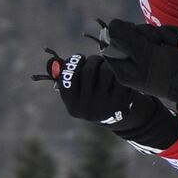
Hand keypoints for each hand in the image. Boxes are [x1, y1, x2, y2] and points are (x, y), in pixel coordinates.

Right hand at [37, 49, 177, 150]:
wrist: (119, 119)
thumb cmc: (95, 100)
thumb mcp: (79, 97)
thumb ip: (69, 81)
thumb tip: (55, 63)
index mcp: (73, 106)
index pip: (67, 78)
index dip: (73, 63)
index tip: (79, 58)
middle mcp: (87, 108)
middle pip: (89, 70)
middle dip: (94, 60)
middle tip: (97, 60)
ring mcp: (105, 106)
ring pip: (106, 71)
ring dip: (107, 63)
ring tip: (108, 64)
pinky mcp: (122, 102)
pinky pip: (120, 77)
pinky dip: (120, 71)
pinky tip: (119, 73)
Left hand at [100, 19, 177, 131]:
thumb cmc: (171, 72)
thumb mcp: (147, 55)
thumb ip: (126, 40)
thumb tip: (111, 25)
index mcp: (125, 70)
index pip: (112, 45)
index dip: (122, 35)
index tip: (135, 35)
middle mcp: (135, 63)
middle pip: (130, 36)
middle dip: (146, 35)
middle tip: (157, 43)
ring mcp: (151, 57)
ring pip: (148, 34)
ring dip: (161, 35)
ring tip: (171, 45)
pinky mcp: (164, 52)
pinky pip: (161, 36)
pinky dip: (170, 36)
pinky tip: (176, 43)